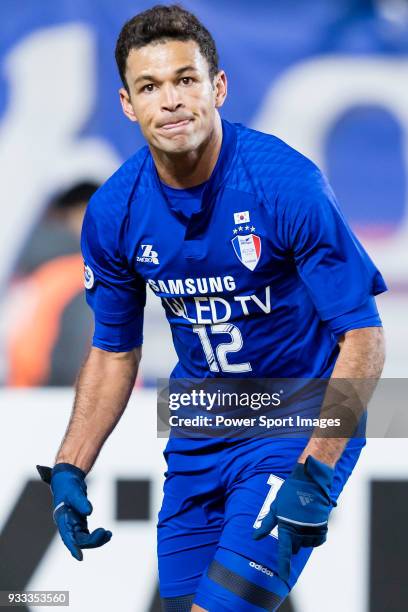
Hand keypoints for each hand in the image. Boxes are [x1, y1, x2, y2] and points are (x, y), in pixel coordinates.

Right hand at [37, 463, 111, 560]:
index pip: (67, 537)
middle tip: (105, 533)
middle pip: (79, 540)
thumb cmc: (68, 485)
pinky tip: (107, 534)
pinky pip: (88, 535)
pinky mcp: (80, 524)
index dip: (73, 547)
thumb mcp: (74, 491)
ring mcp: (73, 526)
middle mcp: (67, 526)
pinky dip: (98, 536)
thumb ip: (80, 501)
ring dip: (97, 540)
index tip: (80, 557)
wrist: (68, 480)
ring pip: (85, 540)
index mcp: (62, 519)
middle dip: (92, 540)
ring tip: (109, 534)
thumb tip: (89, 512)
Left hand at [253, 455, 334, 580]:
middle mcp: (300, 532)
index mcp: (287, 527)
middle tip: (291, 523)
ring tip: (301, 518)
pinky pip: (318, 540)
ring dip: (303, 537)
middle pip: (295, 547)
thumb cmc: (290, 493)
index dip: (284, 566)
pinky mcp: (322, 527)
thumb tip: (255, 537)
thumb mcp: (275, 507)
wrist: (310, 482)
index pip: (284, 552)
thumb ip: (267, 524)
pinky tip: (311, 524)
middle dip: (292, 540)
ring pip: (306, 544)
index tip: (283, 577)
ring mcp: (312, 530)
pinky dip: (314, 536)